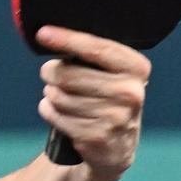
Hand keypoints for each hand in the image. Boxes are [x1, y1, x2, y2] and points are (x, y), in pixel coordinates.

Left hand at [35, 25, 149, 175]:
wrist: (117, 146)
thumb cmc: (109, 99)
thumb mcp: (113, 74)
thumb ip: (92, 56)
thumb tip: (52, 37)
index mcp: (137, 69)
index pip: (97, 48)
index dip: (67, 39)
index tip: (43, 34)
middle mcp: (130, 93)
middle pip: (69, 75)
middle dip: (51, 72)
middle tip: (49, 73)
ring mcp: (115, 117)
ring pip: (59, 97)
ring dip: (50, 94)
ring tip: (58, 95)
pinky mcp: (96, 137)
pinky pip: (56, 115)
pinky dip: (49, 110)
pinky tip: (56, 110)